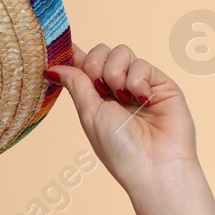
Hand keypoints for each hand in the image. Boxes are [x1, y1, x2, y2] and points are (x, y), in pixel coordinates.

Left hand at [46, 43, 199, 190]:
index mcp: (95, 98)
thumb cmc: (119, 147)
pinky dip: (137, 81)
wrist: (154, 164)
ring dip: (115, 73)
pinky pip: (142, 64)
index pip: (82, 66)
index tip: (59, 50)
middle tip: (100, 88)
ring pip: (121, 52)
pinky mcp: (161, 83)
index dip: (72, 55)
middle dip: (95, 65)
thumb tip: (52, 66)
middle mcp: (116, 89)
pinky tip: (142, 100)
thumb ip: (76, 83)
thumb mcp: (89, 113)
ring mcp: (139, 85)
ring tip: (122, 98)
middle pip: (100, 52)